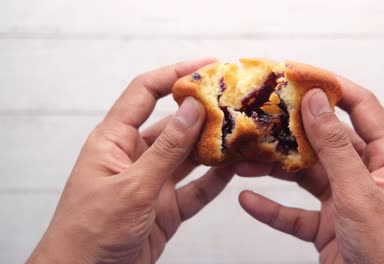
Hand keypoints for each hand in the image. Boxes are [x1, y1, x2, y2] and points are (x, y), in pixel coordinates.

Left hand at [27, 58, 233, 263]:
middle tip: (235, 101)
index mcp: (114, 140)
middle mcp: (135, 156)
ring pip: (188, 156)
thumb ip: (166, 149)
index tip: (206, 66)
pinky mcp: (166, 207)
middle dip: (203, 112)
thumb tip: (192, 109)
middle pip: (173, 124)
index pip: (144, 93)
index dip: (174, 74)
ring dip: (213, 146)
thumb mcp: (132, 186)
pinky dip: (214, 180)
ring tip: (242, 132)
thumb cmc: (91, 230)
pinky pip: (196, 188)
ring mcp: (153, 182)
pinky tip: (234, 167)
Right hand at [234, 77, 383, 262]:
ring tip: (245, 158)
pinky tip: (248, 200)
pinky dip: (272, 208)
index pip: (361, 107)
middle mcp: (367, 174)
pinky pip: (295, 213)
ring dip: (276, 169)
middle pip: (325, 140)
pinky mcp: (328, 226)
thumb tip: (316, 101)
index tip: (298, 73)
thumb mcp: (359, 193)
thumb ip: (334, 147)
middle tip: (261, 113)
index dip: (331, 86)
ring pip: (306, 175)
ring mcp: (346, 200)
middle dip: (292, 129)